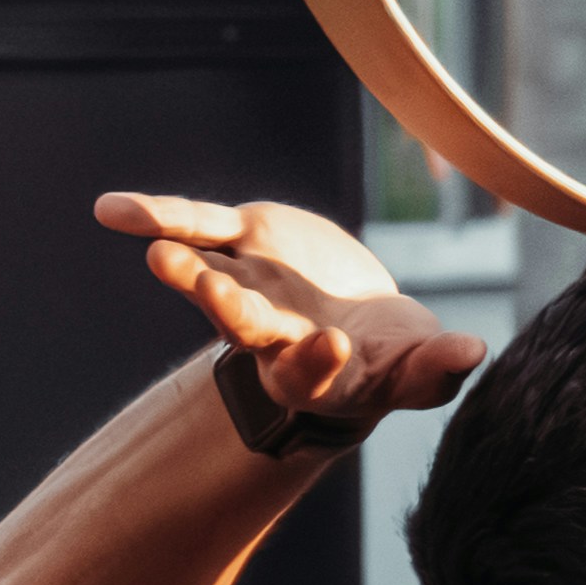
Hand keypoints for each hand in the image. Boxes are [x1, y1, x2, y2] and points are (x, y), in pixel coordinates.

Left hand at [94, 192, 488, 424]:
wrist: (353, 327)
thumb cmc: (390, 358)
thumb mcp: (421, 367)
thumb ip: (438, 367)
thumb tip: (474, 352)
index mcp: (321, 374)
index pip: (316, 373)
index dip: (321, 361)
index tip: (333, 345)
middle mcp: (276, 336)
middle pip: (251, 329)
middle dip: (235, 312)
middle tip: (217, 294)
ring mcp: (254, 287)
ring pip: (216, 282)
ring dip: (187, 273)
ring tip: (157, 258)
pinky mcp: (246, 239)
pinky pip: (197, 226)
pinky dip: (158, 217)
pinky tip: (111, 210)